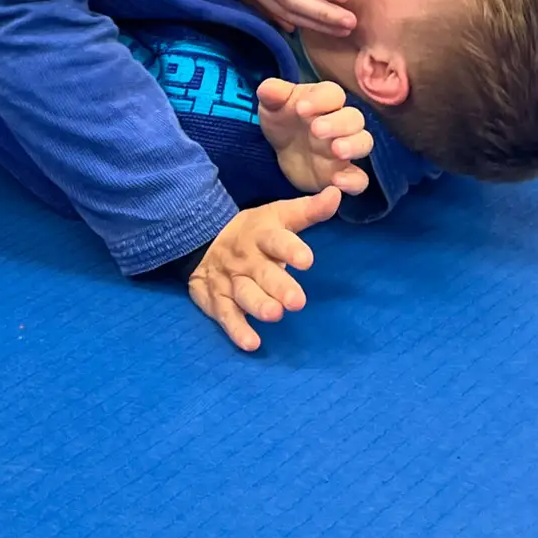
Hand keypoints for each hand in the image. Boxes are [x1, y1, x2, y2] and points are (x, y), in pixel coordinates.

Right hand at [189, 188, 341, 351]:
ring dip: (258, 305)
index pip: (276, 239)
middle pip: (262, 272)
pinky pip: (225, 315)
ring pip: (243, 293)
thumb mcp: (278, 216)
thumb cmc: (253, 232)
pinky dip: (236, 330)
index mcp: (262, 235)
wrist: (201, 240)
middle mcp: (246, 258)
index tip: (306, 260)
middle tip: (297, 301)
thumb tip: (337, 193)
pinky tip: (251, 343)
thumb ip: (308, 210)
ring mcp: (230, 279)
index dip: (290, 249)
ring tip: (275, 315)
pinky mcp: (216, 299)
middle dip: (278, 286)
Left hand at [257, 76, 370, 195]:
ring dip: (354, 146)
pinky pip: (360, 178)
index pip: (333, 93)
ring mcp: (345, 148)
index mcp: (325, 101)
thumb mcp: (272, 106)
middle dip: (339, 123)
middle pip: (354, 118)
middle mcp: (341, 123)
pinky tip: (337, 181)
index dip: (320, 99)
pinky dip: (353, 181)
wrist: (282, 153)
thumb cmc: (283, 121)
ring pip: (364, 143)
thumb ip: (271, 94)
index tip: (300, 109)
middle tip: (316, 130)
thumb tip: (268, 89)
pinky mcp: (344, 173)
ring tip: (337, 150)